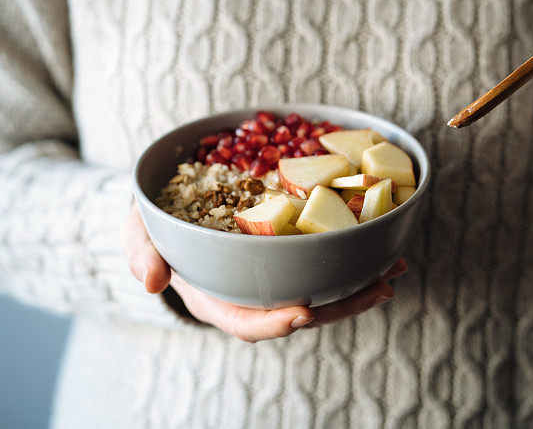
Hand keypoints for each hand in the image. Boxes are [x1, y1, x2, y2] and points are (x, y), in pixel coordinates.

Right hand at [121, 203, 404, 341]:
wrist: (173, 210)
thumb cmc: (156, 226)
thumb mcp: (139, 233)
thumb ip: (142, 253)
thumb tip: (151, 281)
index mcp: (216, 298)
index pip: (245, 322)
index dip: (272, 323)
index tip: (303, 314)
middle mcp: (252, 295)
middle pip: (299, 311)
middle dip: (341, 306)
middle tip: (379, 289)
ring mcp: (273, 279)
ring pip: (320, 291)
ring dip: (358, 284)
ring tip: (393, 270)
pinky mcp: (289, 259)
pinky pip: (323, 264)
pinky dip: (353, 258)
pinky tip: (381, 247)